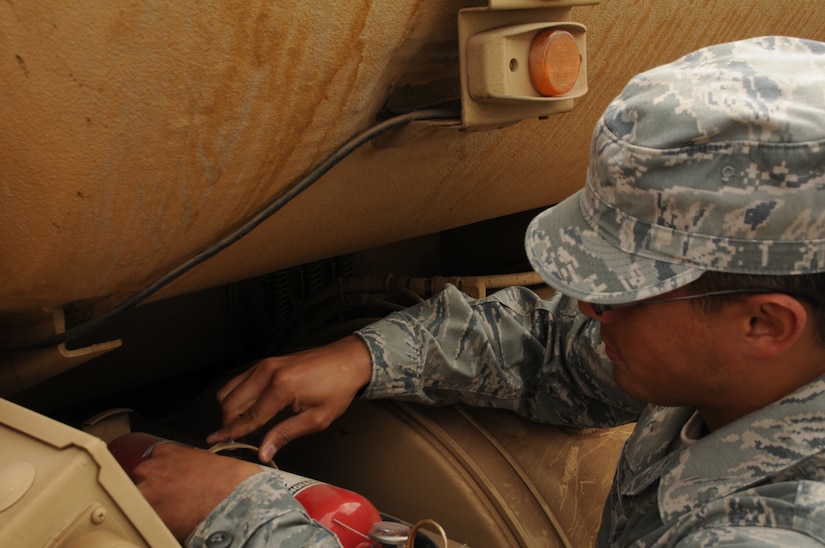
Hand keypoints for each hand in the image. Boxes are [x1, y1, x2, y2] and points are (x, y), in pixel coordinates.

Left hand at [132, 444, 259, 541]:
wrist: (236, 500)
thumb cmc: (229, 480)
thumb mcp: (206, 460)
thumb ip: (187, 462)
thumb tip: (185, 473)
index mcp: (166, 451)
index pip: (153, 463)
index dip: (162, 476)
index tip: (169, 485)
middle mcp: (151, 468)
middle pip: (140, 480)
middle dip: (154, 490)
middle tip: (172, 500)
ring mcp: (145, 491)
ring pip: (139, 500)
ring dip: (152, 506)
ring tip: (174, 514)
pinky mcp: (146, 514)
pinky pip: (143, 519)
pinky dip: (155, 522)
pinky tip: (173, 523)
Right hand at [206, 335, 372, 461]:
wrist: (348, 360)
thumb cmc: (337, 387)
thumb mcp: (316, 419)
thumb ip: (285, 434)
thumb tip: (264, 451)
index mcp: (281, 387)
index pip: (248, 417)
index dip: (231, 433)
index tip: (216, 443)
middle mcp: (268, 372)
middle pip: (231, 402)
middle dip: (227, 423)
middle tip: (233, 440)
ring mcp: (266, 365)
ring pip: (230, 388)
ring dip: (230, 409)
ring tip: (242, 427)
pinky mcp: (267, 363)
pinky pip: (240, 380)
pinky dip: (237, 396)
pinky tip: (248, 410)